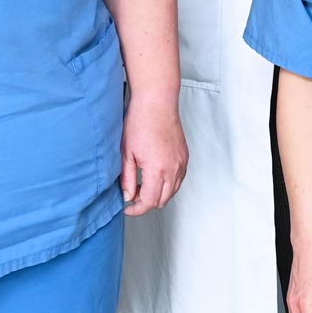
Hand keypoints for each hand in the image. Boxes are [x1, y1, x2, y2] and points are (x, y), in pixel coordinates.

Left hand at [119, 98, 186, 215]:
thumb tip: (127, 195)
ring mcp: (181, 163)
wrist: (156, 103)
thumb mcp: (126, 153)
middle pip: (162, 200)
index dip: (136, 209)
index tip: (128, 207)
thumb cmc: (140, 122)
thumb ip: (127, 178)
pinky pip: (179, 179)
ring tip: (142, 185)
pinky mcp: (185, 157)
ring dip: (158, 194)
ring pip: (173, 191)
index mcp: (157, 169)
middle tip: (132, 195)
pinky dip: (168, 184)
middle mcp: (173, 168)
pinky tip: (156, 177)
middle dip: (146, 203)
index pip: (149, 202)